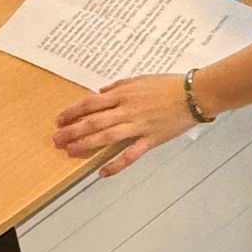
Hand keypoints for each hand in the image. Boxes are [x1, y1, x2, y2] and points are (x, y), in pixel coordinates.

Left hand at [54, 73, 193, 175]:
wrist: (195, 94)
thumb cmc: (169, 85)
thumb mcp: (140, 79)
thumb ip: (119, 85)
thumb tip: (101, 91)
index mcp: (123, 94)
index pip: (90, 103)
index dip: (72, 112)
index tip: (60, 120)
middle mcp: (127, 110)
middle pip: (92, 121)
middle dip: (71, 131)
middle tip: (56, 139)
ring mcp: (138, 126)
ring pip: (106, 137)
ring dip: (86, 145)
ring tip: (70, 152)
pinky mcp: (151, 139)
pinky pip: (130, 155)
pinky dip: (116, 164)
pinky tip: (102, 172)